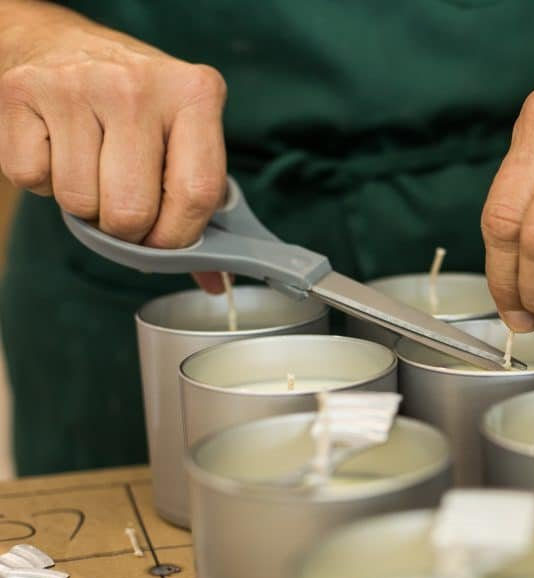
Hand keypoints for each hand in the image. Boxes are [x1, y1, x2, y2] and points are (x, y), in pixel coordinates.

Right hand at [0, 7, 228, 289]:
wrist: (61, 42)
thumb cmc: (137, 105)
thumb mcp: (184, 134)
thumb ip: (202, 202)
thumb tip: (215, 281)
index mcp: (195, 95)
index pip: (197, 195)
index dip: (179, 236)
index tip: (165, 241)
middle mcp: (137, 86)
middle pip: (132, 212)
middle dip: (127, 228)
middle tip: (125, 204)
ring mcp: (75, 86)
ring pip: (79, 203)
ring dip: (85, 204)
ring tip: (92, 166)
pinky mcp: (20, 93)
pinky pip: (33, 180)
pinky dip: (45, 180)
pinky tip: (59, 148)